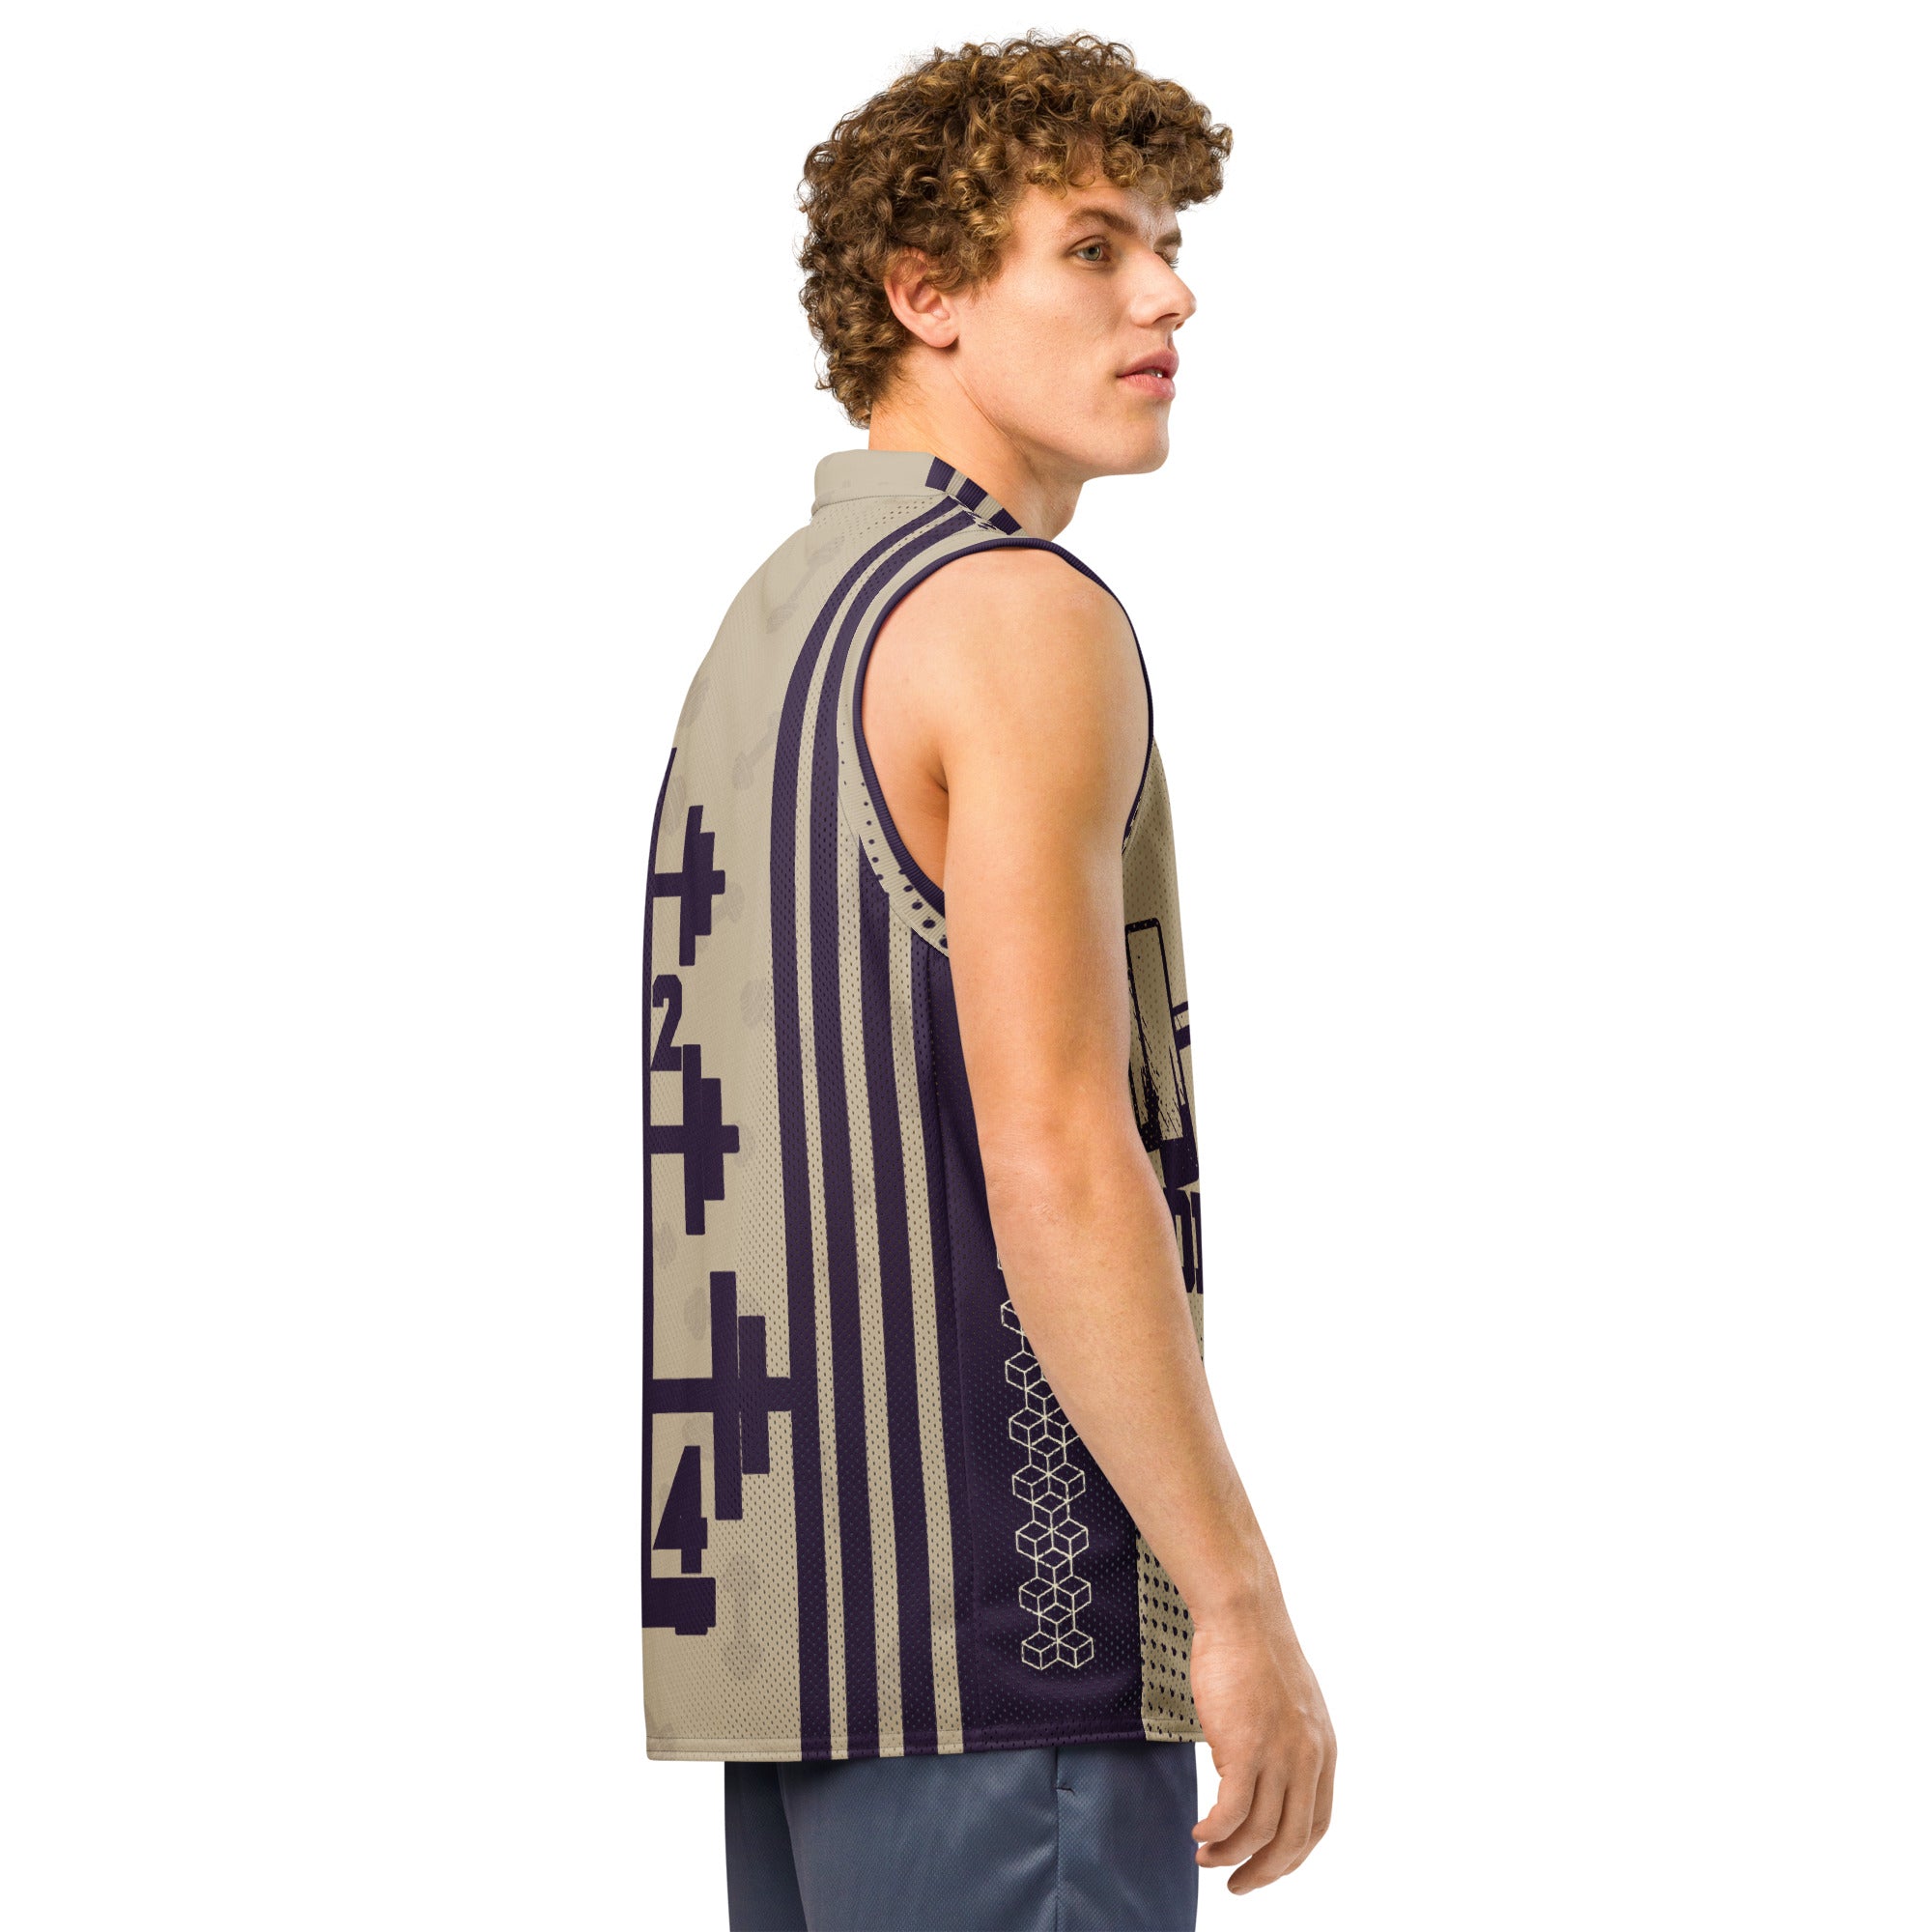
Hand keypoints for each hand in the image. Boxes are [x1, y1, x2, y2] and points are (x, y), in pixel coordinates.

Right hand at [1188, 1598, 1335, 1893]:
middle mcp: (1308, 1759)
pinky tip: (1199, 1832)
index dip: (1290, 1857)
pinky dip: (1214, 1833)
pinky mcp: (1245, 1748)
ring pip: (1256, 1832)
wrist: (1243, 1614)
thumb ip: (1289, 1743)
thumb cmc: (1255, 1652)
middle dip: (1262, 1873)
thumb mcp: (1291, 1705)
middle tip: (1236, 1886)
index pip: (1316, 1826)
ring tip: (1205, 1856)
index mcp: (1323, 1751)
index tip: (1265, 1868)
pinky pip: (1230, 1813)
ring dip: (1228, 1855)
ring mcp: (1279, 1755)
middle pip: (1291, 1842)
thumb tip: (1268, 1777)